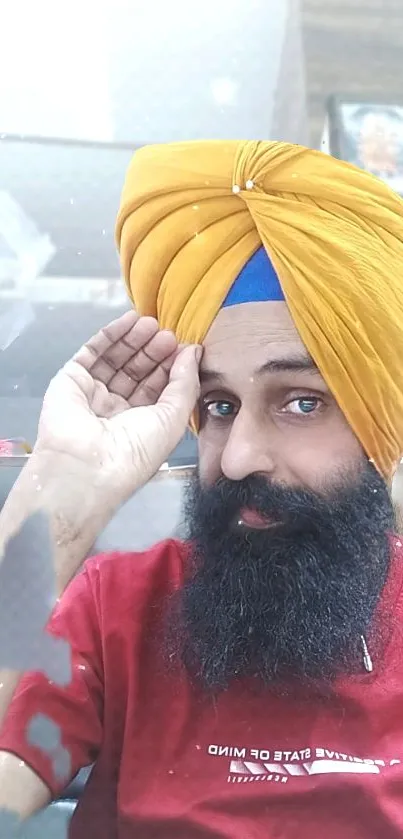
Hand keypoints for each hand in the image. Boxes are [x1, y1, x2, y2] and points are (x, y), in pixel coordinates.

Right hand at [35, 311, 200, 500]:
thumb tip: (193, 352)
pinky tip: (129, 321)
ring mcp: (94, 395)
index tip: (185, 347)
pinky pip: (93, 353)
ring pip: (117, 360)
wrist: (86, 465)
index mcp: (142, 426)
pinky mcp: (72, 381)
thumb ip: (186, 382)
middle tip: (169, 334)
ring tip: (153, 324)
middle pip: (138, 372)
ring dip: (135, 340)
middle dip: (154, 352)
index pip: (159, 389)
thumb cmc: (134, 452)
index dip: (172, 367)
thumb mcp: (174, 418)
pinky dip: (111, 335)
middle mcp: (117, 411)